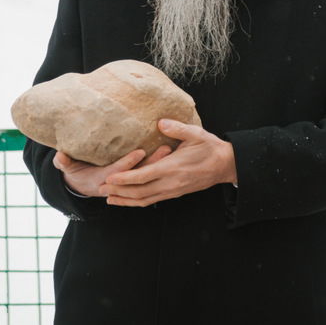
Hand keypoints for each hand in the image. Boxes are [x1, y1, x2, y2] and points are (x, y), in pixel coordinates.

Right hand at [53, 144, 172, 197]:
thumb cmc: (76, 172)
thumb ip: (65, 162)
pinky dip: (157, 167)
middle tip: (165, 149)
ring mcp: (126, 183)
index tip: (140, 151)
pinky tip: (169, 155)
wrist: (81, 185)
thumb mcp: (68, 168)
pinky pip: (147, 175)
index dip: (129, 163)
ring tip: (171, 148)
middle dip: (152, 163)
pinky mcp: (132, 181)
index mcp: (103, 178)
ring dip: (159, 163)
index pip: (119, 171)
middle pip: (138, 174)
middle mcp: (119, 182)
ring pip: (146, 174)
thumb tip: (60, 155)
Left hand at [102, 119, 236, 207]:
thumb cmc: (210, 147)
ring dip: (126, 201)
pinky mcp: (175, 193)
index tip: (109, 178)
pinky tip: (129, 200)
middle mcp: (170, 183)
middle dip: (118, 192)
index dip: (124, 179)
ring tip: (109, 199)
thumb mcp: (195, 133)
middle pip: (139, 192)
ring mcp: (173, 190)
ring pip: (145, 200)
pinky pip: (153, 200)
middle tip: (100, 190)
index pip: (143, 177)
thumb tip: (160, 122)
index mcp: (172, 168)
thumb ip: (177, 128)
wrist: (225, 165)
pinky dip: (138, 202)